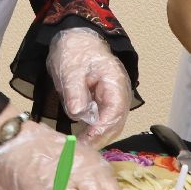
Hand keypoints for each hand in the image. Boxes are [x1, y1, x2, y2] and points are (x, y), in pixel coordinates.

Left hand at [46, 27, 131, 147]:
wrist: (75, 40)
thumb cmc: (74, 51)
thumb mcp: (70, 69)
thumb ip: (75, 91)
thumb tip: (77, 113)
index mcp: (114, 81)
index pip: (114, 110)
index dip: (102, 128)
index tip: (86, 139)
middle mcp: (119, 92)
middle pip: (116, 122)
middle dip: (100, 137)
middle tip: (80, 149)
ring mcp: (114, 98)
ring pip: (111, 124)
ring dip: (98, 137)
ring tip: (80, 147)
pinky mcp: (105, 103)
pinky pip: (104, 121)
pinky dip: (95, 131)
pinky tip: (82, 138)